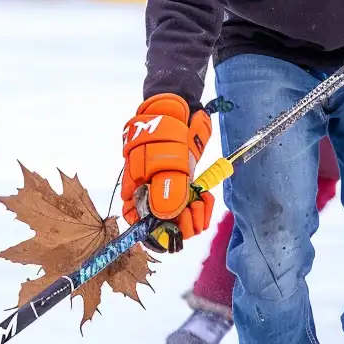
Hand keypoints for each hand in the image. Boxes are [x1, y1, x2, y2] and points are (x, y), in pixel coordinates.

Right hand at [121, 92, 212, 236]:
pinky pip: (192, 207)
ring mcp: (168, 192)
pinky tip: (206, 197)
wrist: (177, 111)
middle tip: (193, 209)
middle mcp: (150, 197)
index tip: (176, 224)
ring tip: (202, 200)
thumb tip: (168, 216)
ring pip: (181, 219)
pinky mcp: (184, 187)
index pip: (141, 227)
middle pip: (165, 227)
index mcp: (136, 193)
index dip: (158, 232)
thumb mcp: (166, 161)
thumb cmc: (166, 133)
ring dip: (195, 216)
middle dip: (182, 224)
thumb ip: (167, 190)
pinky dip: (202, 206)